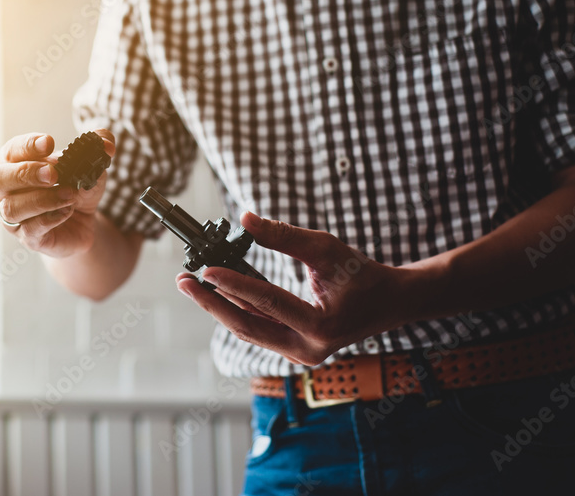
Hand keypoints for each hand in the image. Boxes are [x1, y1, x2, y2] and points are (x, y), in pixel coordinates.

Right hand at [0, 130, 114, 257]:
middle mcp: (5, 191)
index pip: (10, 151)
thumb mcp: (88, 164)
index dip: (26, 146)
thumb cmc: (74, 186)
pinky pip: (30, 229)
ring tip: (69, 194)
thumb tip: (106, 144)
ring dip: (42, 199)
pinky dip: (50, 218)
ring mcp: (13, 217)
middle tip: (54, 174)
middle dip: (25, 173)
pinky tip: (67, 210)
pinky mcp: (28, 238)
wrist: (83, 222)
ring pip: (11, 208)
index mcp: (12, 164)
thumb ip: (96, 148)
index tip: (49, 142)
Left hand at [176, 212, 435, 365]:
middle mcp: (308, 349)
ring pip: (250, 329)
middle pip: (248, 326)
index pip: (268, 303)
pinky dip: (238, 308)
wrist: (390, 303)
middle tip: (184, 281)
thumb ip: (285, 236)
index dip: (234, 283)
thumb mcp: (327, 249)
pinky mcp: (293, 349)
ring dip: (220, 305)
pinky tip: (217, 290)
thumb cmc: (363, 274)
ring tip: (192, 284)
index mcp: (322, 328)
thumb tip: (245, 220)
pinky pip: (259, 328)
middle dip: (212, 303)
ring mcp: (300, 354)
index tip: (205, 269)